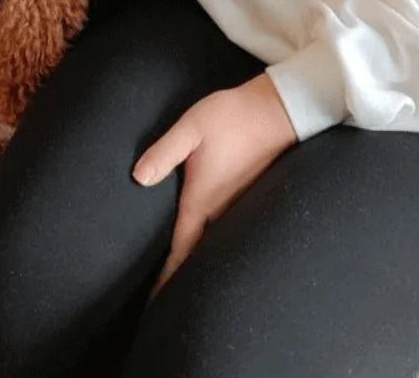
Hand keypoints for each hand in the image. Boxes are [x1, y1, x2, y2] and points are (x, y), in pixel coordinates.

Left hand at [133, 73, 297, 297]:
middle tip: (162, 305)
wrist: (281, 110)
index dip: (166, 281)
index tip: (154, 309)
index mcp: (203, 201)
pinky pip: (226, 232)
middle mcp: (222, 213)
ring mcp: (238, 207)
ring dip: (198, 264)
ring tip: (181, 283)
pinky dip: (213, 246)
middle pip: (198, 258)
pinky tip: (208, 245)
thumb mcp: (192, 128)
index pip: (180, 252)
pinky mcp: (248, 197)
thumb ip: (164, 152)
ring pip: (213, 247)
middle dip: (181, 282)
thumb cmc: (233, 117)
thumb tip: (138, 178)